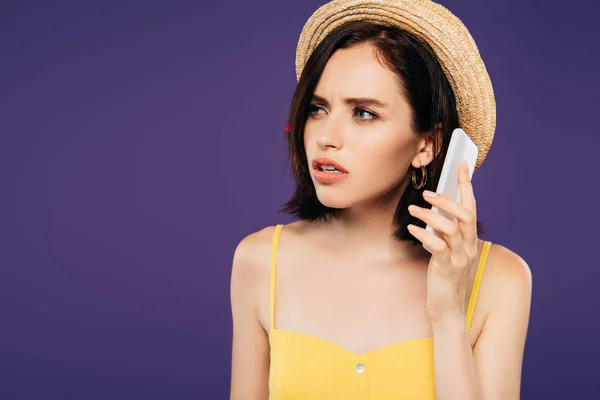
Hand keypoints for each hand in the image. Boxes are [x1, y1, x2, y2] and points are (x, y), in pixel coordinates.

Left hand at [406, 161, 479, 323]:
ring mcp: (460, 257)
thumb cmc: (445, 275)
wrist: (448, 307)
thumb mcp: (447, 250)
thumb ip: (445, 232)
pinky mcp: (447, 268)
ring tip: (413, 210)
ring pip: (451, 229)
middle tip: (428, 193)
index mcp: (470, 240)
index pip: (472, 207)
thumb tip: (434, 210)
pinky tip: (411, 229)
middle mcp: (469, 246)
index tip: (460, 165)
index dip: (466, 185)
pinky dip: (424, 234)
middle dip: (448, 200)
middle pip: (465, 215)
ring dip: (431, 216)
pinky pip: (437, 246)